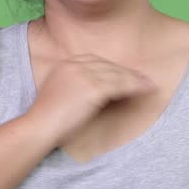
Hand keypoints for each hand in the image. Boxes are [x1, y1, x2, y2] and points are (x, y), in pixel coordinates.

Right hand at [28, 55, 153, 142]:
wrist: (40, 127)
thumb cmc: (47, 119)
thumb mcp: (59, 93)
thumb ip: (75, 85)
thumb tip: (98, 91)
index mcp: (66, 64)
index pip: (96, 61)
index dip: (113, 68)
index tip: (124, 74)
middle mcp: (75, 65)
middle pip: (108, 66)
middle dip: (126, 72)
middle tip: (142, 78)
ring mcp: (85, 74)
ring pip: (117, 74)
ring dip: (135, 79)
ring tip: (148, 84)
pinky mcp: (94, 88)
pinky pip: (121, 85)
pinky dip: (135, 87)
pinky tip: (145, 89)